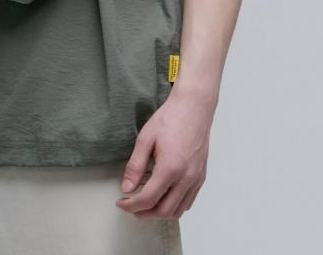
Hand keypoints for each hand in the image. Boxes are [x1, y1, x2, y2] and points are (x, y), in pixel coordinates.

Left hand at [115, 84, 213, 219]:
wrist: (193, 107)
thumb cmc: (170, 118)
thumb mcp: (146, 138)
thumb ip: (135, 166)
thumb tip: (127, 188)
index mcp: (170, 168)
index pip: (148, 199)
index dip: (131, 205)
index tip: (121, 203)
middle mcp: (186, 178)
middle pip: (164, 211)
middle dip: (144, 214)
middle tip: (130, 207)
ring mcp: (196, 178)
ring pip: (178, 210)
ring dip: (160, 213)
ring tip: (145, 205)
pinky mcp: (201, 176)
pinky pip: (188, 201)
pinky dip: (175, 206)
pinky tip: (163, 197)